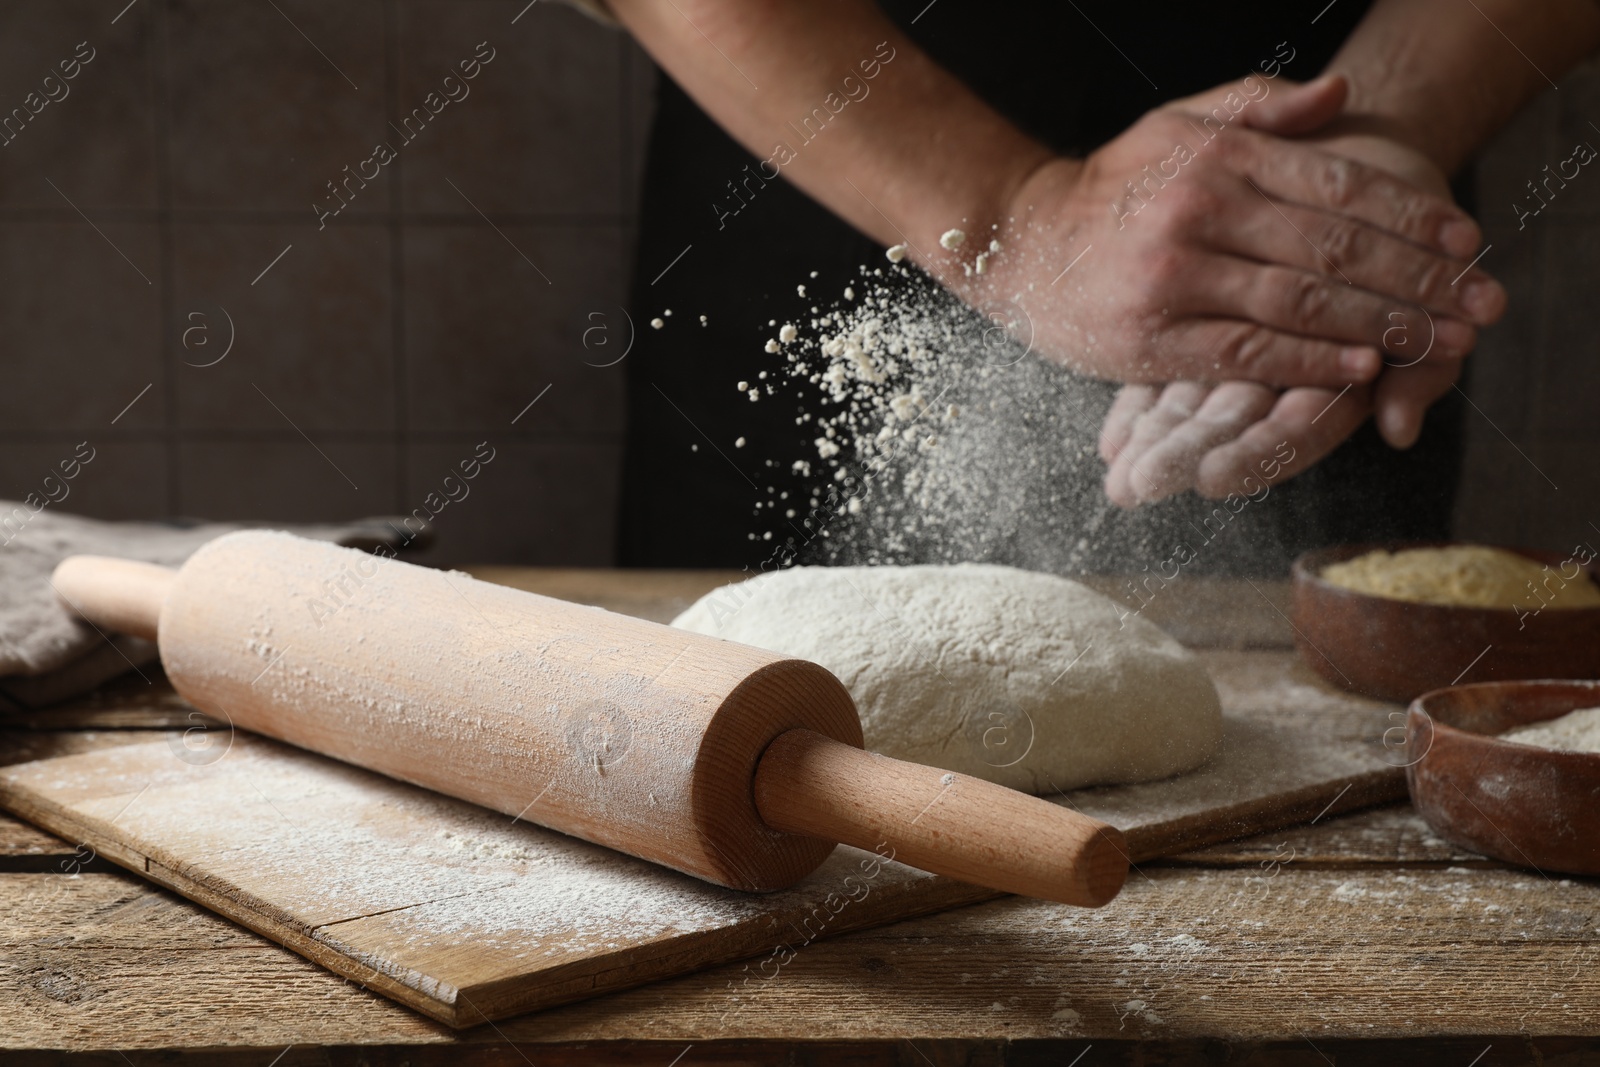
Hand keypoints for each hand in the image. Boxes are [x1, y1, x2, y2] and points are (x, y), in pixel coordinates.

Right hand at [1098, 110, 1486, 505]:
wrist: (1017, 244)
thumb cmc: (1109, 188)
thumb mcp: (1177, 124)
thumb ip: (1260, 107)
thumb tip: (1340, 97)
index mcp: (1217, 156)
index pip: (1337, 185)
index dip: (1412, 216)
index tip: (1467, 241)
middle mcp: (1200, 210)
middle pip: (1334, 248)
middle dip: (1418, 278)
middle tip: (1478, 304)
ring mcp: (1175, 276)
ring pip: (1300, 302)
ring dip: (1381, 324)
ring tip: (1438, 342)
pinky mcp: (1151, 337)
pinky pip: (1247, 350)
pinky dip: (1311, 360)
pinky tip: (1362, 366)